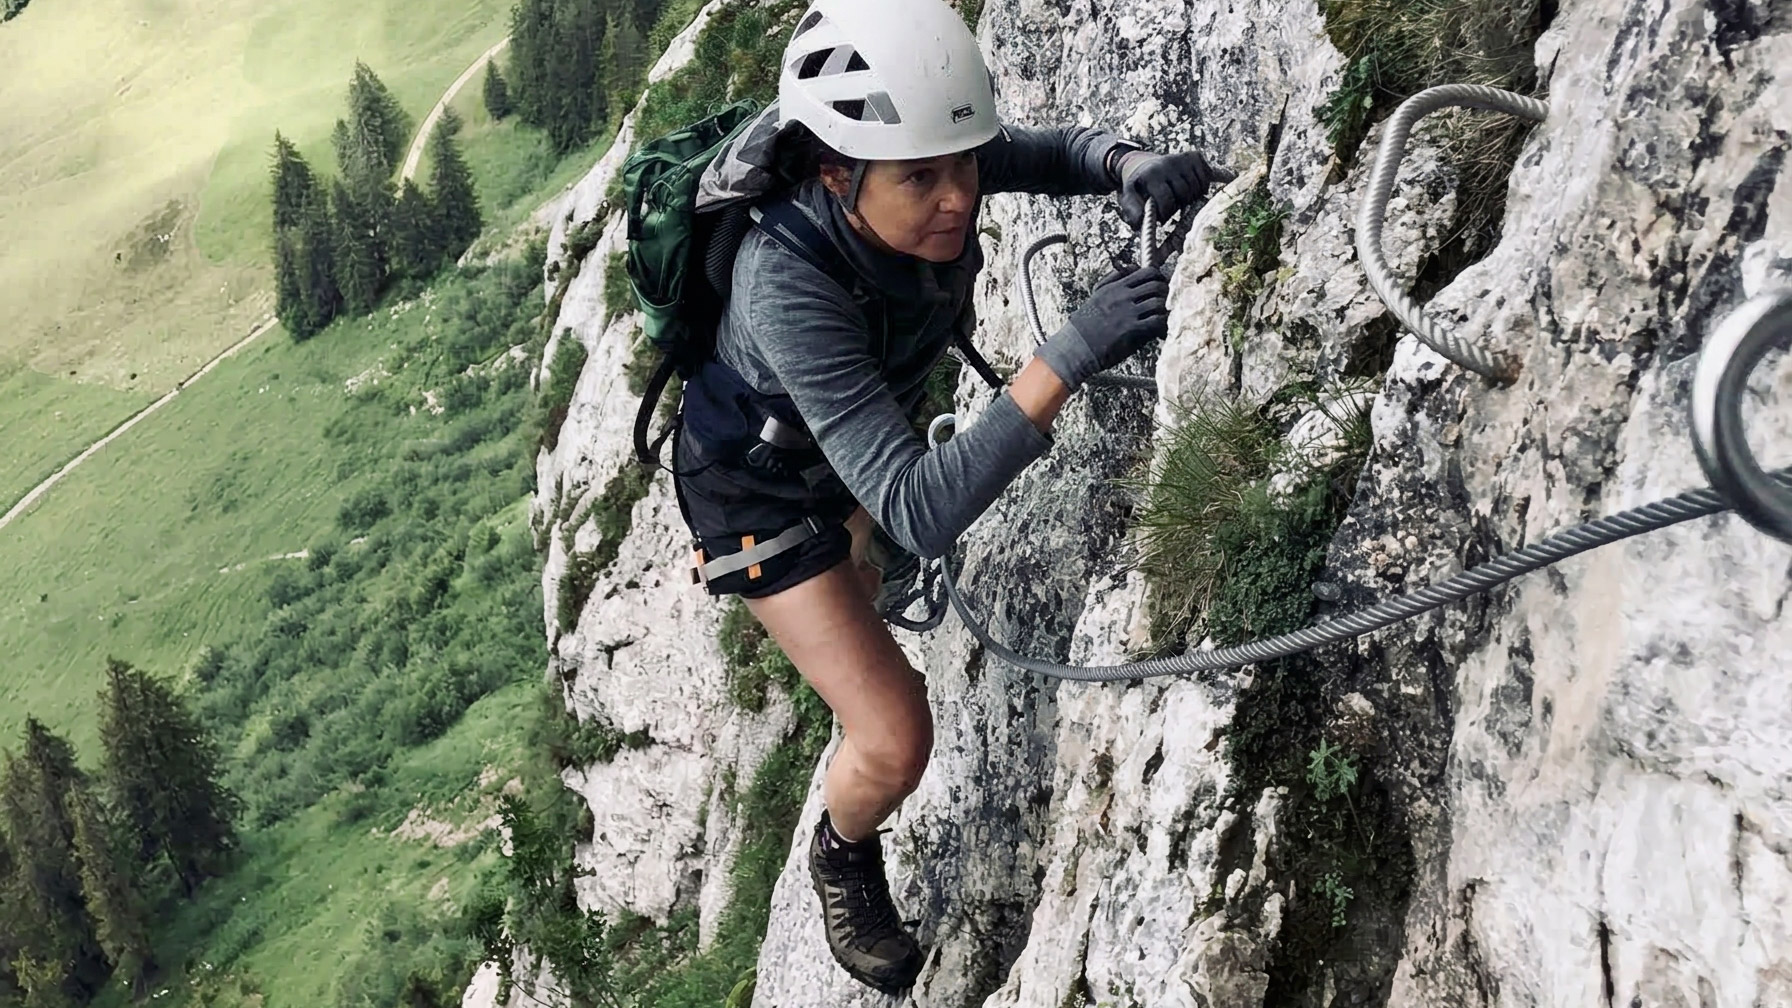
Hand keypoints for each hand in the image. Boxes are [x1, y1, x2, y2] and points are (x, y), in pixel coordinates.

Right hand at [1035, 266, 1169, 390]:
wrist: (1076, 347)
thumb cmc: (1085, 324)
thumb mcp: (1097, 294)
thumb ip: (1114, 279)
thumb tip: (1133, 266)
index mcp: (1115, 287)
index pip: (1147, 272)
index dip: (1160, 278)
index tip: (1162, 286)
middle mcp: (1122, 296)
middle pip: (1156, 285)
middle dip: (1166, 294)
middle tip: (1169, 303)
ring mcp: (1127, 312)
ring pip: (1158, 302)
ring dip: (1166, 311)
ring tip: (1165, 319)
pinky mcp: (1130, 329)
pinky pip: (1156, 322)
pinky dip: (1163, 326)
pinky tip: (1161, 331)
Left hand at [1117, 150, 1235, 228]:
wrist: (1139, 165)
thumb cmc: (1137, 188)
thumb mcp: (1128, 199)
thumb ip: (1133, 213)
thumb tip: (1142, 223)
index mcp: (1152, 174)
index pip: (1167, 200)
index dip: (1165, 213)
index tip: (1162, 217)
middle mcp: (1170, 163)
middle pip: (1186, 193)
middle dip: (1180, 205)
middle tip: (1173, 208)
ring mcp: (1184, 159)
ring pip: (1199, 187)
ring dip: (1193, 197)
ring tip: (1181, 199)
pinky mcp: (1195, 158)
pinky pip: (1211, 171)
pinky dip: (1221, 176)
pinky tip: (1233, 177)